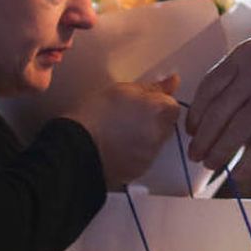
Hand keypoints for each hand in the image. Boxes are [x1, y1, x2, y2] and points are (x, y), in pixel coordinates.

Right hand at [65, 74, 180, 188]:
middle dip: (153, 120)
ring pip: (155, 143)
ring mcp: (151, 154)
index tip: (140, 103)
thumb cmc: (96, 113)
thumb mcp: (121, 90)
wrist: (77, 148)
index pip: (172, 106)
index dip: (157, 104)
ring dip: (144, 137)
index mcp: (159, 111)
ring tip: (118, 132)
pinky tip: (116, 147)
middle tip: (127, 116)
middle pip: (166, 125)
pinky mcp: (140, 170)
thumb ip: (151, 87)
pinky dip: (134, 153)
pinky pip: (143, 158)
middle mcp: (160, 134)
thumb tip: (172, 81)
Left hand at [185, 16, 250, 176]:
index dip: (197, 113)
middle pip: (218, 113)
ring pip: (237, 131)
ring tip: (211, 164)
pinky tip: (240, 173)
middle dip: (203, 138)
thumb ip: (242, 67)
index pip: (209, 88)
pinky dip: (249, 161)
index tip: (192, 129)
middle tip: (196, 154)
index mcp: (242, 57)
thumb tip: (227, 103)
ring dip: (220, 152)